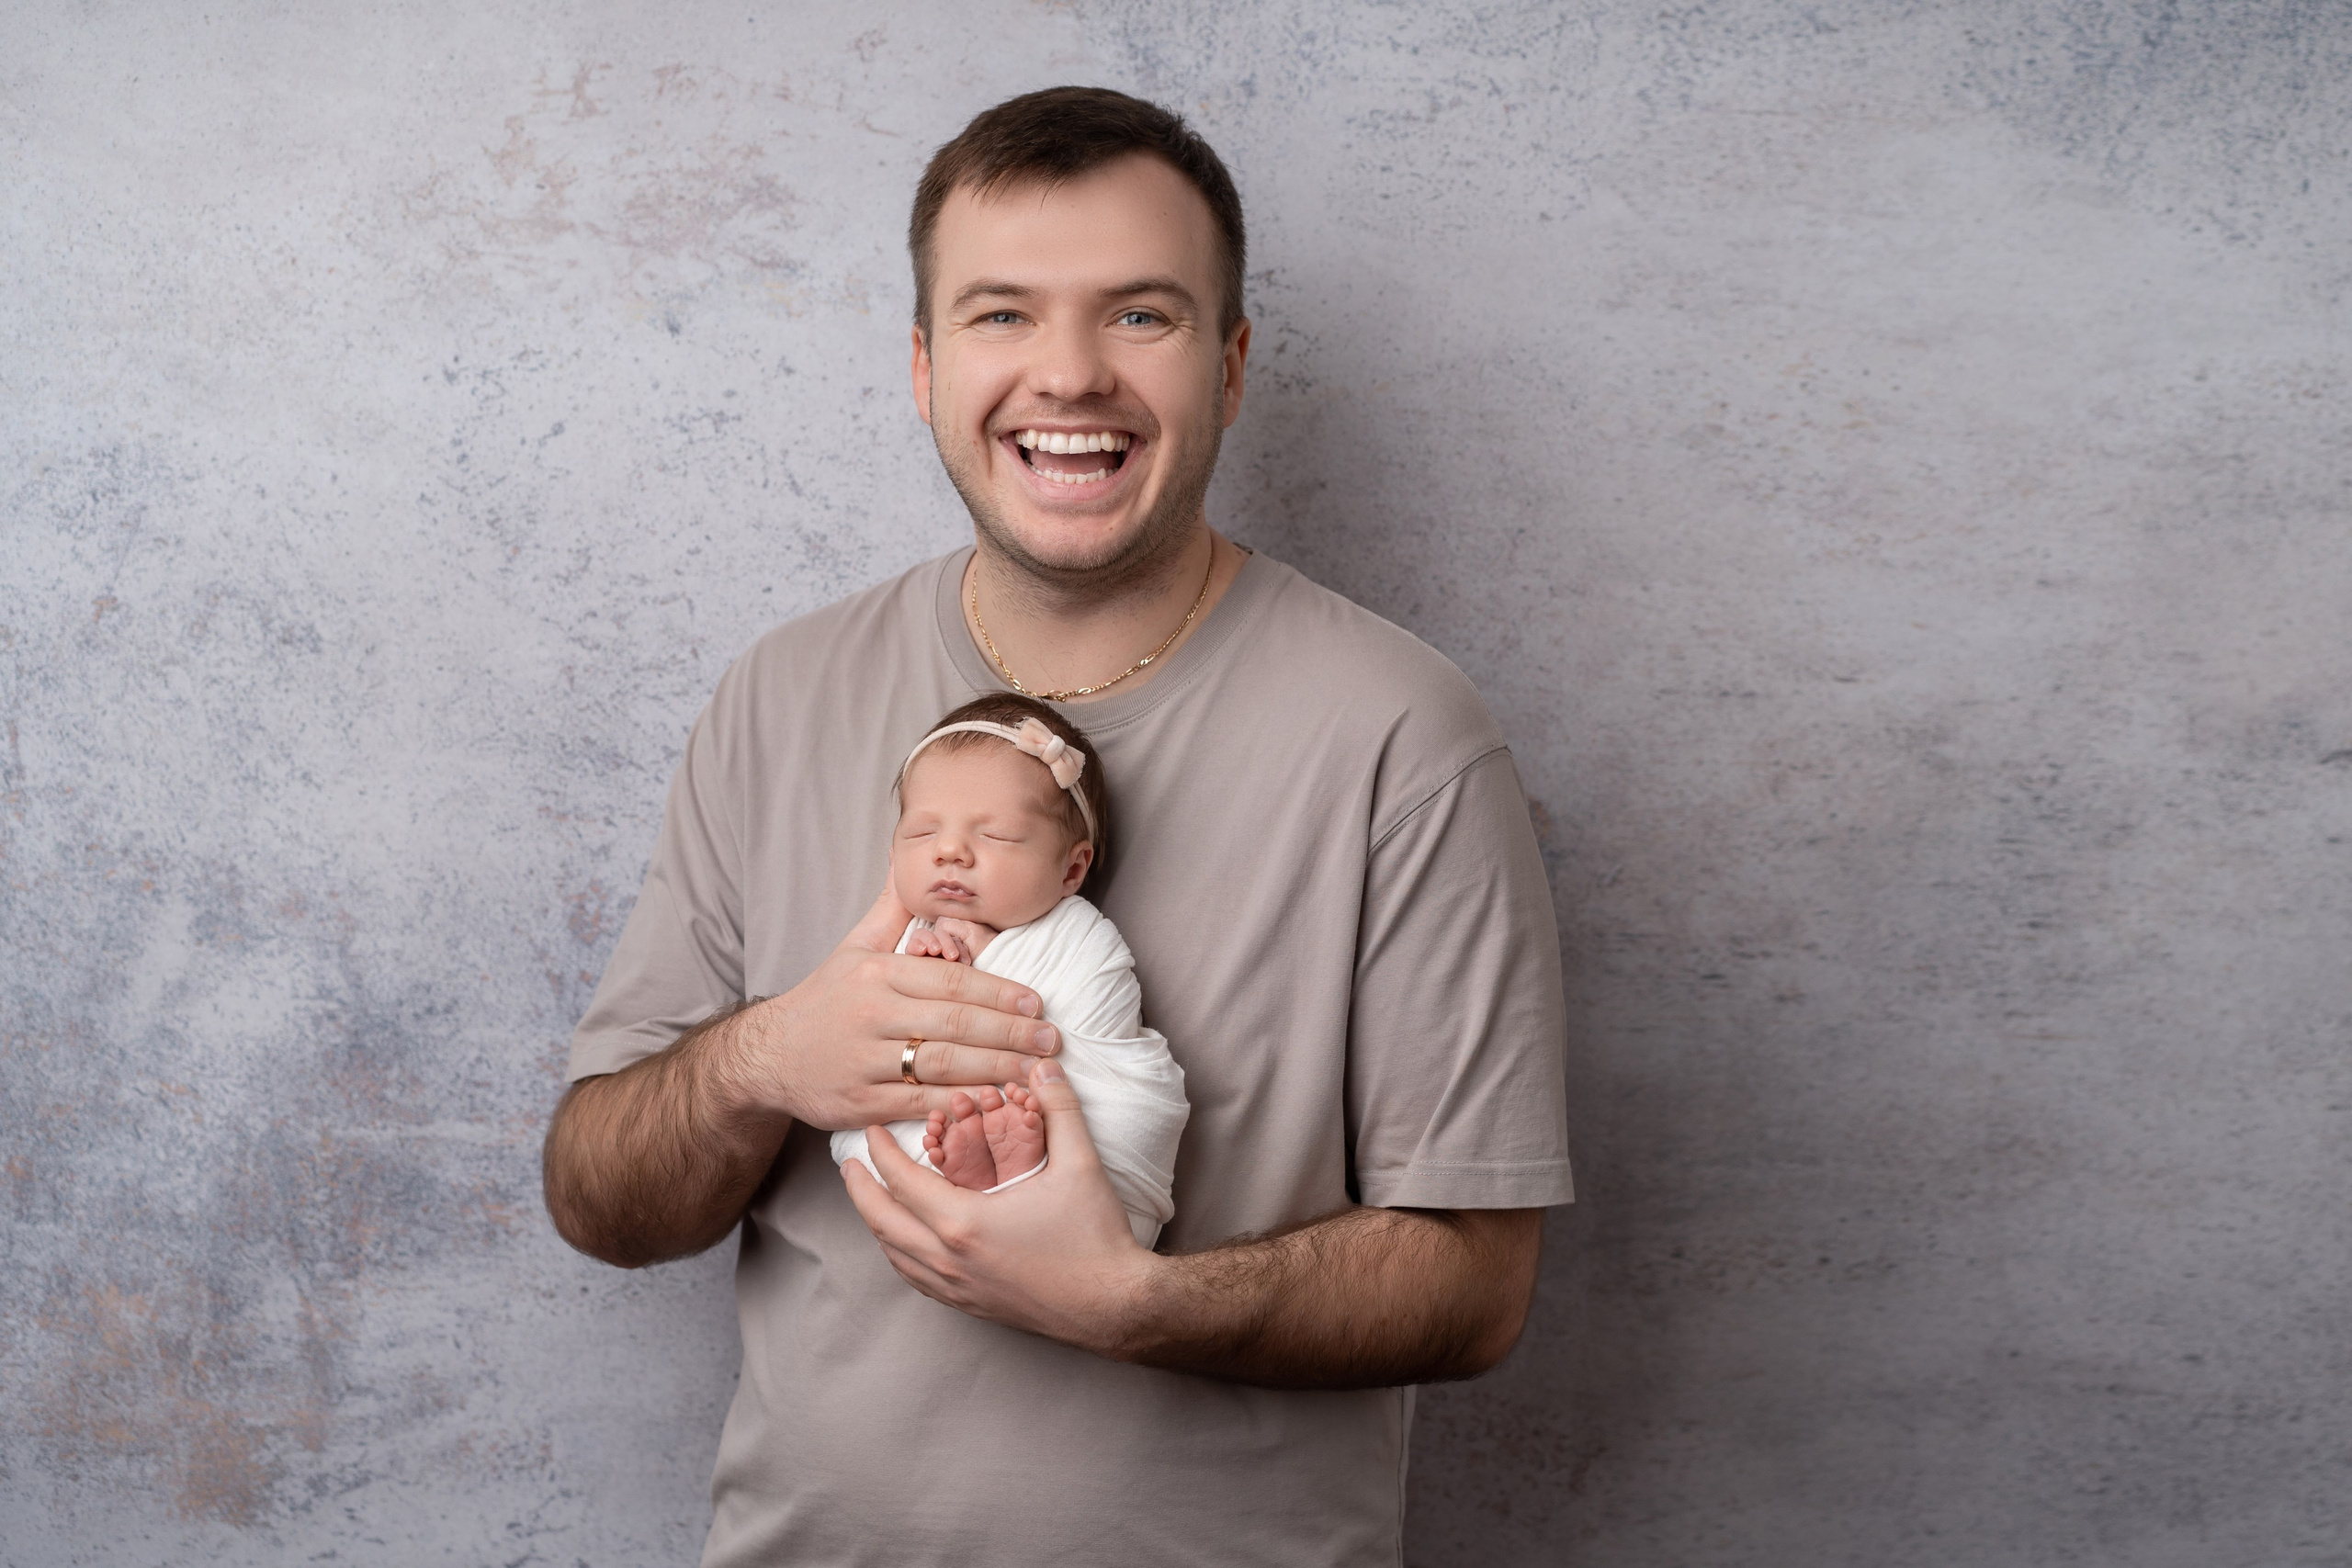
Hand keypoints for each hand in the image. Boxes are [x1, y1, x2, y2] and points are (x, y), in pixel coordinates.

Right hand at [707, 885, 1059, 1133]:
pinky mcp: (861, 1103)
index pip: (950, 981)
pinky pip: (918, 1105)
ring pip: (940, 1066)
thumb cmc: (825, 998)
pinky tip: (991, 1105)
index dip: (998, 993)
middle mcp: (871, 1014)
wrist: (768, 1054)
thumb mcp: (855, 946)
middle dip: (1009, 1033)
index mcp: (877, 973)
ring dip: (994, 1071)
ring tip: (1034, 1074)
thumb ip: (893, 907)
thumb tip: (909, 857)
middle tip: (1050, 1040)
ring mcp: (864, 1061)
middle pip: (953, 1024)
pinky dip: (958, 1107)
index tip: (1036, 1003)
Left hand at [841, 1057, 1154, 1352]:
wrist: (1113, 1305)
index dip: (880, 1152)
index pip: (902, 1181)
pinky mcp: (969, 1306)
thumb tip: (1043, 1066)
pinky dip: (898, 1254)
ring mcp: (956, 1288)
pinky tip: (905, 1243)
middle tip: (850, 1164)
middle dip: (860, 1189)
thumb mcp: (1079, 1164)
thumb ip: (1058, 1108)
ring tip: (871, 1199)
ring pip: (894, 1255)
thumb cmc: (1095, 1236)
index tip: (870, 1130)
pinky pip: (915, 1279)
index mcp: (964, 1222)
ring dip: (876, 1223)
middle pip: (881, 1221)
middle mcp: (949, 1259)